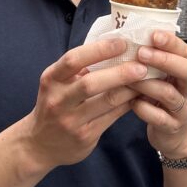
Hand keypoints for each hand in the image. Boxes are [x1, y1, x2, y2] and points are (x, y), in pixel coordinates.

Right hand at [25, 37, 144, 168]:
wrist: (39, 144)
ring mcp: (71, 121)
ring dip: (129, 88)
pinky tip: (139, 95)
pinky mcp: (85, 136)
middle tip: (141, 65)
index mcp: (51, 79)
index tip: (122, 42)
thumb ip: (79, 67)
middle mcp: (58, 100)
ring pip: (106, 101)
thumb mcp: (58, 82)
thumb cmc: (55, 103)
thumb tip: (115, 46)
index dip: (99, 49)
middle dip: (119, 72)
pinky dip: (128, 104)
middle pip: (91, 83)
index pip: (73, 60)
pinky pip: (112, 117)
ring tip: (146, 78)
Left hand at [129, 31, 186, 159]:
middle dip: (165, 60)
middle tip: (141, 53)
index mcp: (185, 69)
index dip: (171, 42)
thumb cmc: (160, 95)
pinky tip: (132, 103)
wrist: (172, 133)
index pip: (185, 51)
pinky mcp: (172, 127)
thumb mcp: (160, 75)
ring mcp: (182, 109)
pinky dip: (144, 109)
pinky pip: (160, 118)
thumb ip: (151, 57)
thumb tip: (128, 33)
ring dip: (148, 84)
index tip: (153, 34)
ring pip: (170, 94)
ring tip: (129, 78)